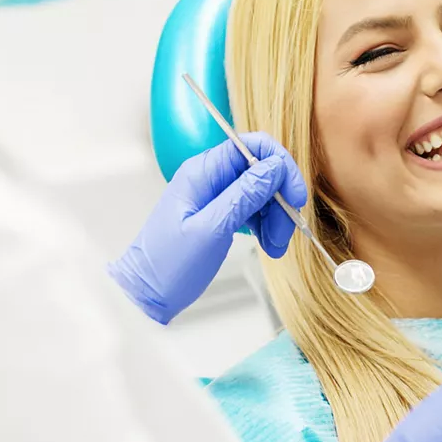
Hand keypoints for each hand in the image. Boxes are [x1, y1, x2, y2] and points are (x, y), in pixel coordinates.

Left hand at [108, 134, 306, 323]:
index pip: (252, 146)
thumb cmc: (168, 265)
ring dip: (276, 216)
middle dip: (280, 199)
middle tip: (286, 232)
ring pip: (261, 192)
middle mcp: (210, 177)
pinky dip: (266, 226)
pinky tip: (270, 246)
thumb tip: (275, 166)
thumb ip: (244, 195)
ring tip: (276, 247)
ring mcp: (215, 196)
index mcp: (203, 171)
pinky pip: (253, 210)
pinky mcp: (220, 214)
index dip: (280, 165)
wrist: (145, 295)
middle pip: (261, 171)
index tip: (295, 195)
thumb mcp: (211, 229)